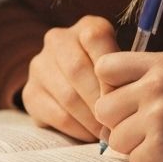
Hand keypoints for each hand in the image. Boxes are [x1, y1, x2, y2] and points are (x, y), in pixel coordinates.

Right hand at [21, 16, 119, 141]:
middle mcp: (58, 40)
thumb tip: (132, 100)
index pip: (95, 38)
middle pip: (77, 69)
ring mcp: (40, 65)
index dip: (111, 71)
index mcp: (87, 27)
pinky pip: (56, 114)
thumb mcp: (123, 67)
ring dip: (91, 119)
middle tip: (117, 123)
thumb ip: (126, 75)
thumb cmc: (112, 78)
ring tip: (107, 133)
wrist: (78, 87)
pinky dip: (78, 129)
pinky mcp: (30, 92)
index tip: (125, 96)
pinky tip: (90, 135)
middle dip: (101, 101)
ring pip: (67, 95)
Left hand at [93, 52, 162, 161]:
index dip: (111, 90)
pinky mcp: (162, 147)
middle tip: (152, 133)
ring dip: (138, 149)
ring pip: (115, 140)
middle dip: (121, 126)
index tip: (129, 104)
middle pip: (103, 109)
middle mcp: (157, 84)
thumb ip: (151, 81)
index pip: (105, 68)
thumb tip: (106, 101)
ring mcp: (158, 115)